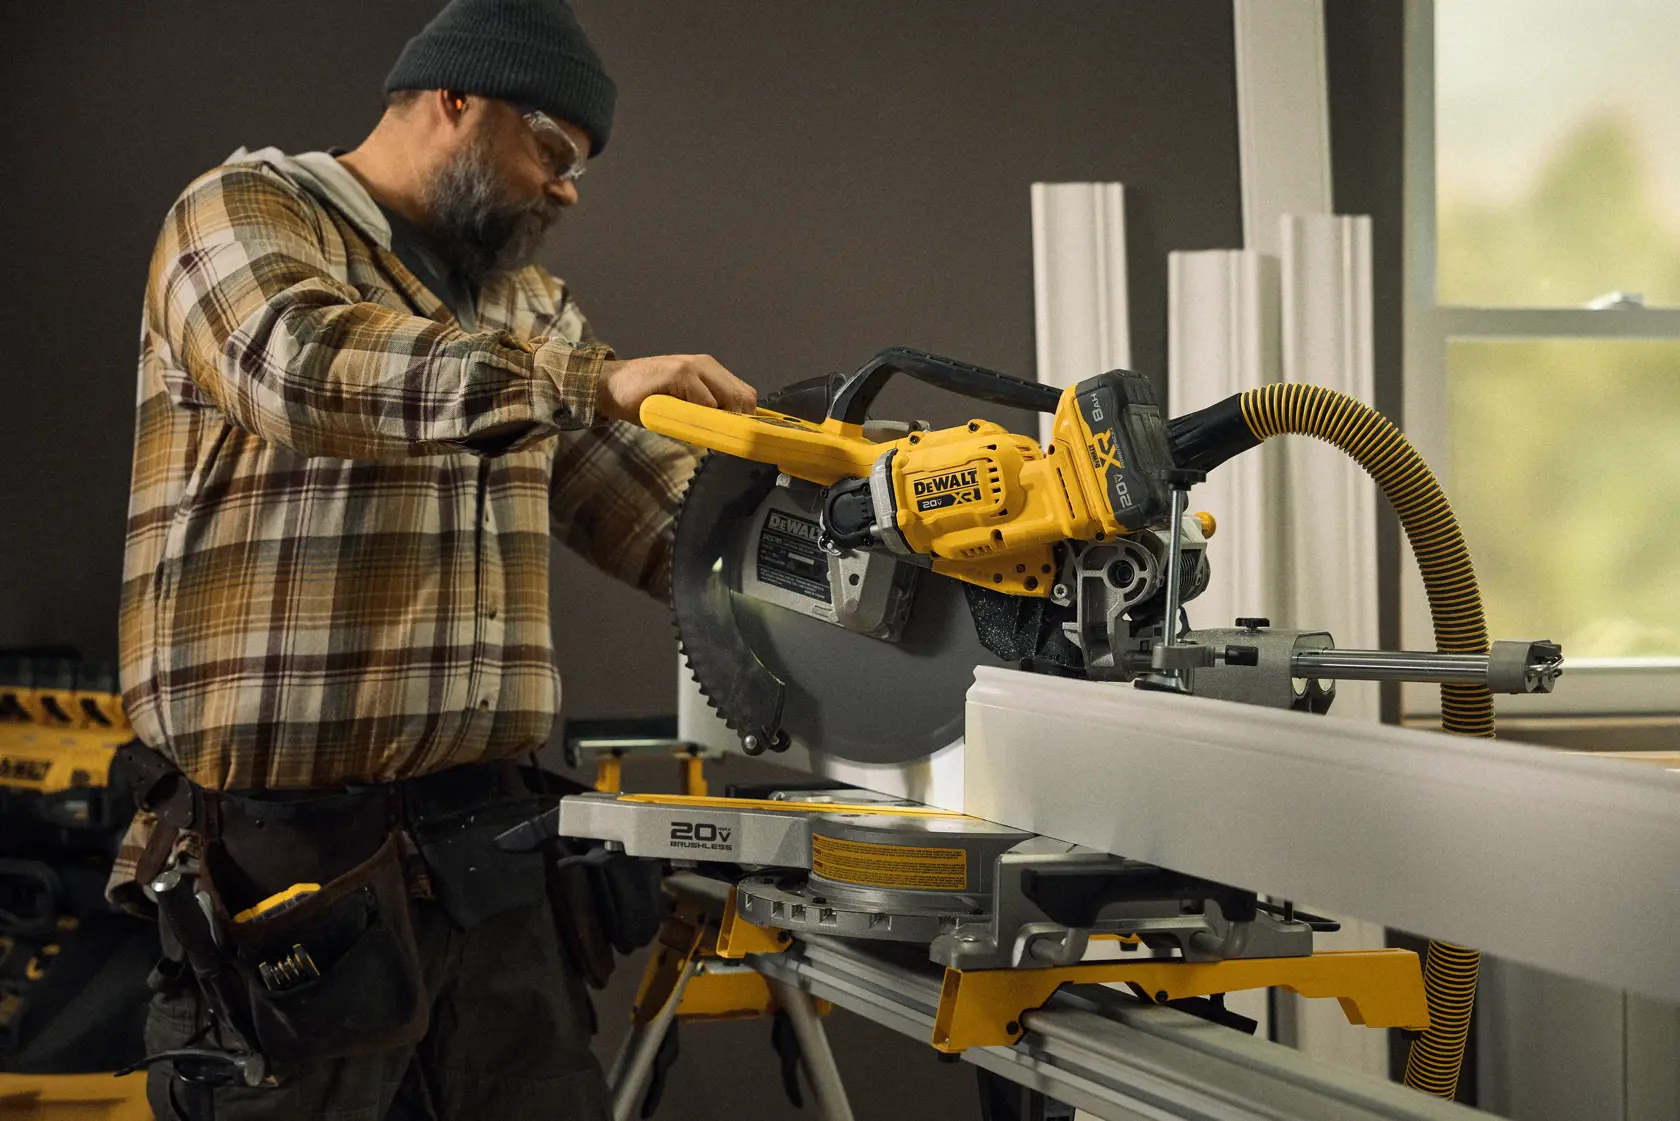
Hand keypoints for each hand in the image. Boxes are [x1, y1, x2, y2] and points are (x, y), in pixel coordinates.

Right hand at [596, 354, 757, 424]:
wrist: (612, 386)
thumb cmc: (647, 400)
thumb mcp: (683, 408)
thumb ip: (706, 415)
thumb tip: (730, 439)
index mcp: (711, 372)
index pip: (745, 396)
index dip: (744, 419)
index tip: (732, 439)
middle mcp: (707, 365)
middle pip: (744, 398)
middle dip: (737, 424)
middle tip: (718, 442)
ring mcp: (695, 367)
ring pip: (729, 399)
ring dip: (718, 422)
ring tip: (698, 432)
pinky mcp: (681, 373)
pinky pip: (706, 402)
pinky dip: (700, 417)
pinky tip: (682, 420)